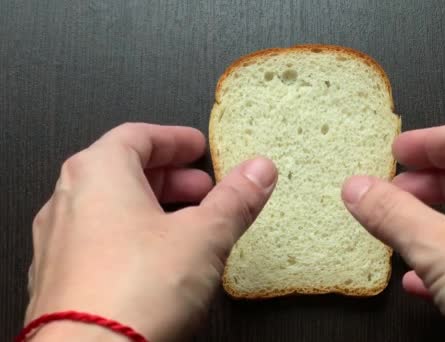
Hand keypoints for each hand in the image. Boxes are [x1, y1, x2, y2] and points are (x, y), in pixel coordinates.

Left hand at [26, 123, 276, 340]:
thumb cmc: (133, 292)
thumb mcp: (204, 236)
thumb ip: (235, 199)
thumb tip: (258, 171)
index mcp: (99, 173)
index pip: (138, 135)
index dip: (175, 139)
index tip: (197, 146)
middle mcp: (70, 200)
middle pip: (123, 171)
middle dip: (170, 177)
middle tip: (203, 188)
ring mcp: (59, 242)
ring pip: (110, 208)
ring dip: (152, 208)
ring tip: (188, 225)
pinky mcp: (61, 278)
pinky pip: (99, 242)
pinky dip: (131, 238)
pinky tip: (157, 262)